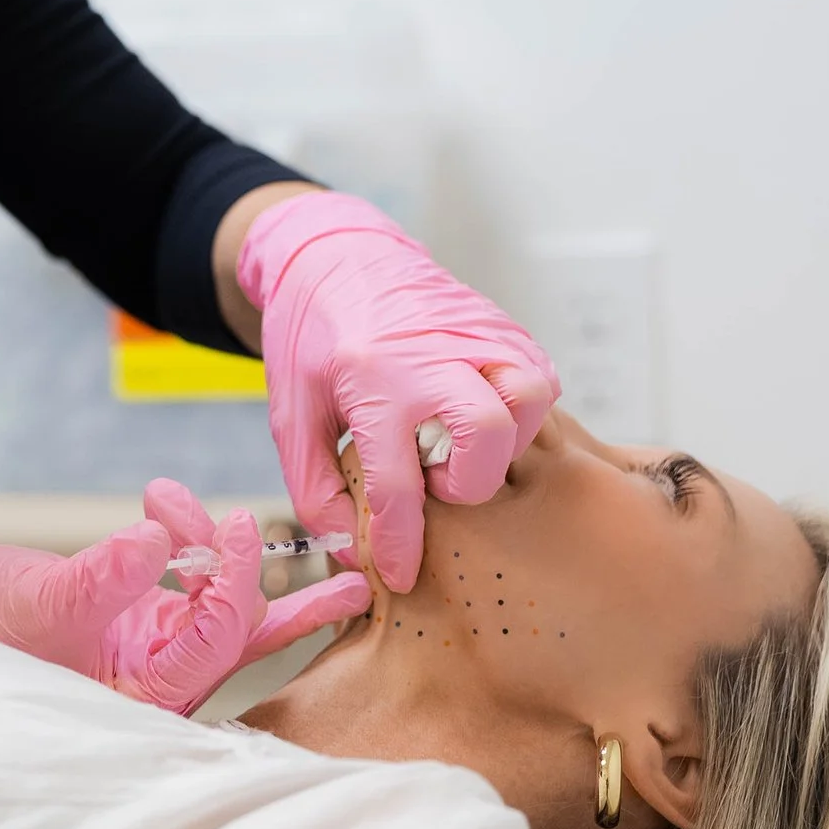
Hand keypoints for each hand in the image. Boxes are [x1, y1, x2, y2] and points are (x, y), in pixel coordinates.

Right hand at [0, 478, 368, 713]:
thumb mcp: (36, 598)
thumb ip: (103, 575)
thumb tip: (160, 540)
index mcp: (137, 699)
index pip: (216, 643)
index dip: (234, 583)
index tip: (230, 523)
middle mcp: (144, 681)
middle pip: (240, 642)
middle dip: (294, 604)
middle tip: (355, 571)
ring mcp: (132, 649)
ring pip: (210, 609)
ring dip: (210, 549)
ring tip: (180, 500)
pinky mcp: (115, 617)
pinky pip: (175, 588)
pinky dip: (182, 547)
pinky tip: (164, 511)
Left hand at [240, 190, 558, 593]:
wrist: (334, 254)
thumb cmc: (309, 338)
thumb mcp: (290, 413)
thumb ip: (315, 488)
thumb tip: (353, 550)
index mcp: (370, 377)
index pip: (397, 482)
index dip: (401, 543)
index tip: (401, 575)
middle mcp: (431, 353)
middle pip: (488, 435)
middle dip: (469, 482)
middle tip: (436, 481)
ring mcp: (476, 334)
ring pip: (530, 402)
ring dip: (503, 444)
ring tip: (459, 447)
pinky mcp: (502, 326)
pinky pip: (538, 380)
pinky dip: (518, 412)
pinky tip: (477, 417)